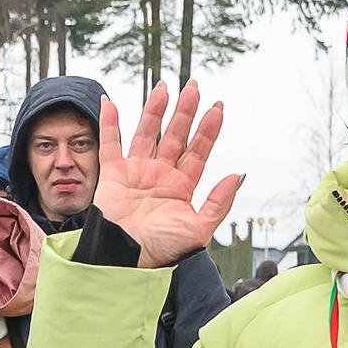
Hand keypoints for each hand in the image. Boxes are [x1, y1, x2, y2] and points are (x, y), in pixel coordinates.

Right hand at [93, 81, 245, 269]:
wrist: (127, 259)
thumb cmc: (162, 250)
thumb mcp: (199, 229)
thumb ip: (219, 202)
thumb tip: (238, 176)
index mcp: (182, 186)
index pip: (198, 151)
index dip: (208, 130)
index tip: (217, 108)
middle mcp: (160, 175)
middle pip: (175, 136)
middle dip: (185, 112)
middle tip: (194, 88)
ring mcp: (136, 172)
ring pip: (147, 133)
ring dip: (155, 111)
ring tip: (164, 88)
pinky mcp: (113, 175)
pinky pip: (110, 144)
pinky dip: (109, 125)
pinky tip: (110, 103)